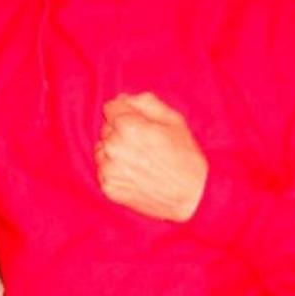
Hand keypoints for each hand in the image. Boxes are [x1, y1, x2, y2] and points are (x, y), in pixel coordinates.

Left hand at [95, 92, 207, 220]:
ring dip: (115, 151)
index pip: (111, 107)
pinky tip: (135, 174)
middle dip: (121, 132)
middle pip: (106, 128)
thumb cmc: (186, 157)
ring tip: (139, 160)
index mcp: (129, 127)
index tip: (139, 122)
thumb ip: (146, 103)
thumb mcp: (174, 121)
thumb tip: (124, 98)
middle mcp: (114, 147)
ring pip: (102, 150)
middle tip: (144, 145)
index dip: (126, 113)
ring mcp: (109, 170)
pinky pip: (103, 170)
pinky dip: (115, 170)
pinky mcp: (109, 188)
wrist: (192, 196)